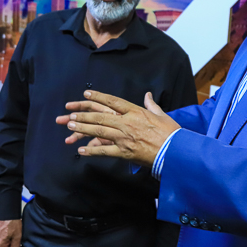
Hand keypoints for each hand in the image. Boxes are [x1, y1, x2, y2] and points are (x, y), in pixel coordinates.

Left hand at [61, 90, 179, 165]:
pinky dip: (92, 151)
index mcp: (136, 112)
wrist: (176, 151)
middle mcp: (127, 122)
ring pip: (99, 131)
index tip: (86, 94)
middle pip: (100, 115)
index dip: (98, 97)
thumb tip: (147, 95)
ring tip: (70, 126)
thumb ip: (151, 105)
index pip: (113, 101)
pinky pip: (104, 151)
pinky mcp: (125, 152)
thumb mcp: (162, 115)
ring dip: (83, 128)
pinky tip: (81, 151)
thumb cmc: (171, 133)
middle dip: (83, 114)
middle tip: (70, 113)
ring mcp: (124, 137)